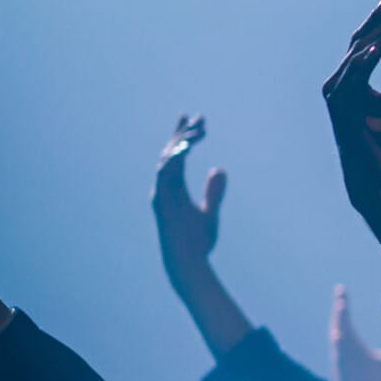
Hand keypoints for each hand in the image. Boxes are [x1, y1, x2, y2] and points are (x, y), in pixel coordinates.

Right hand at [153, 114, 226, 279]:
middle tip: (198, 117)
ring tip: (198, 129)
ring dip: (181, 143)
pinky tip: (186, 147)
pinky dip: (174, 159)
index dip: (183, 137)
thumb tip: (219, 169)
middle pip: (170, 153)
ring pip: (167, 160)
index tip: (195, 120)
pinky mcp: (163, 202)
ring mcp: (161, 195)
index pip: (177, 156)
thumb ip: (214, 191)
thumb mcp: (210, 212)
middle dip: (182, 133)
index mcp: (173, 189)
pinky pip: (165, 175)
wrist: (189, 262)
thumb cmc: (197, 242)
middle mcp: (164, 189)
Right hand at [322, 1, 380, 206]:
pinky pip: (352, 81)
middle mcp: (338, 85)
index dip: (377, 26)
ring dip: (376, 42)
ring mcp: (337, 97)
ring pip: (355, 60)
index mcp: (349, 80)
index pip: (361, 46)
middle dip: (379, 28)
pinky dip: (364, 63)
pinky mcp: (340, 110)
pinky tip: (379, 50)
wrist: (378, 172)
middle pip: (357, 47)